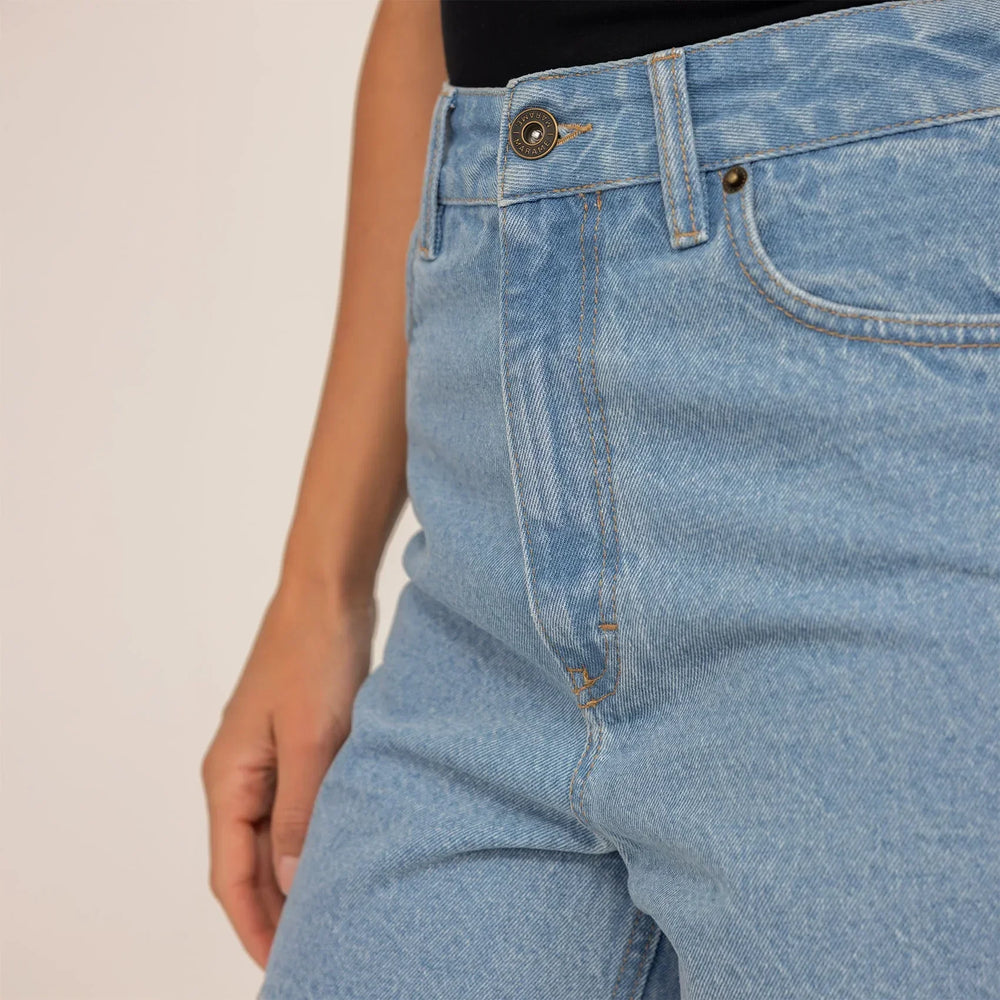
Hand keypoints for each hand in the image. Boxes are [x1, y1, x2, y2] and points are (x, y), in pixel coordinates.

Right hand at [201, 581, 375, 967]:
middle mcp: (239, 773)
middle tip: (311, 950)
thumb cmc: (313, 656)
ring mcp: (268, 757)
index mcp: (228, 776)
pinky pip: (297, 804)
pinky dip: (312, 836)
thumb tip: (291, 881)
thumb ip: (300, 811)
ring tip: (326, 916)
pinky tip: (339, 853)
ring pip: (274, 834)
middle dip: (273, 909)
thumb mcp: (310, 739)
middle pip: (248, 860)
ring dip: (293, 875)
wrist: (328, 593)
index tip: (281, 965)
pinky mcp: (297, 741)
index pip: (230, 872)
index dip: (252, 924)